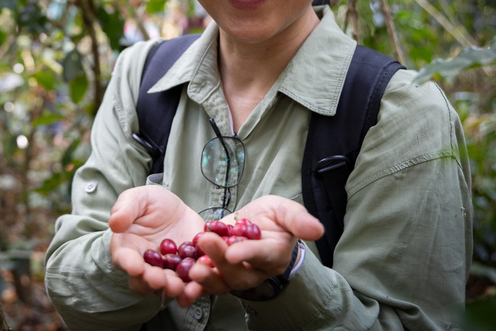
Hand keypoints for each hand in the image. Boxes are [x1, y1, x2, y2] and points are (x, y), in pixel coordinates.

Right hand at [109, 186, 203, 299]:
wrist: (176, 212)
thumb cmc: (151, 204)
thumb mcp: (139, 198)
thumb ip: (126, 208)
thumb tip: (115, 223)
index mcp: (127, 248)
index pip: (124, 258)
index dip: (128, 263)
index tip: (135, 266)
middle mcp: (144, 266)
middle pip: (143, 280)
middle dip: (151, 281)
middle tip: (160, 280)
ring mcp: (165, 272)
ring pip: (165, 287)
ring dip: (171, 289)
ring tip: (178, 286)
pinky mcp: (185, 274)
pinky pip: (188, 285)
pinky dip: (192, 290)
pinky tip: (197, 288)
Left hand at [182, 196, 323, 304]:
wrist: (257, 225)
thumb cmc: (274, 218)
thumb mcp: (285, 211)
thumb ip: (298, 219)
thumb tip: (318, 230)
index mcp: (273, 254)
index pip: (261, 255)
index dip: (248, 254)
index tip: (234, 251)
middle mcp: (254, 271)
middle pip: (237, 273)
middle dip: (219, 261)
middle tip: (204, 244)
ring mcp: (234, 275)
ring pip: (219, 282)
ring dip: (204, 277)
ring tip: (189, 267)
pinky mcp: (215, 274)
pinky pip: (203, 283)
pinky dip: (190, 285)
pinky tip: (177, 282)